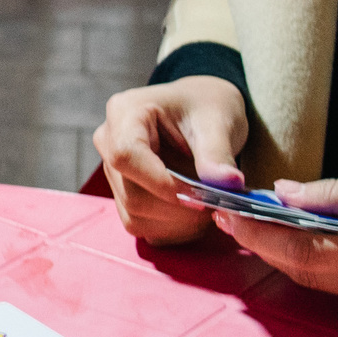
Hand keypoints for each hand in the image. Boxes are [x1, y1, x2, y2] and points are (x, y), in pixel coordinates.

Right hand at [92, 75, 248, 243]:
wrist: (201, 111)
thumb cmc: (206, 108)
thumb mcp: (217, 122)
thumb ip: (218, 153)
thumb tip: (228, 183)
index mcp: (125, 112)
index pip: (126, 155)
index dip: (161, 183)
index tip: (200, 197)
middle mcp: (109, 141)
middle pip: (132, 193)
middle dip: (178, 208)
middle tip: (215, 203)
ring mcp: (112, 171)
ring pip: (135, 214)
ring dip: (177, 222)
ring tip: (207, 205)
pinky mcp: (121, 193)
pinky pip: (140, 224)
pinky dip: (172, 228)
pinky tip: (193, 213)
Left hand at [213, 168, 337, 326]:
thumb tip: (284, 195)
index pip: (307, 254)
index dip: (260, 237)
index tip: (225, 215)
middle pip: (314, 278)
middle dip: (269, 249)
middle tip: (230, 218)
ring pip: (336, 289)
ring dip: (297, 261)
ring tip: (261, 227)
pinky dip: (335, 271)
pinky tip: (316, 245)